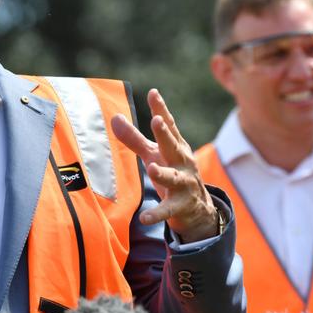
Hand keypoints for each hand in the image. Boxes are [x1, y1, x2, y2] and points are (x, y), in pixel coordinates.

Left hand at [111, 89, 217, 241]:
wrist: (198, 208)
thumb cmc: (171, 172)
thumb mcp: (153, 154)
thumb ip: (134, 138)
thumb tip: (114, 117)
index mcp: (176, 147)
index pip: (169, 125)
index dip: (161, 109)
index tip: (153, 92)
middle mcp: (183, 162)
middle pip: (173, 146)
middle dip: (165, 134)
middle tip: (157, 120)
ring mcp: (184, 184)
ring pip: (173, 178)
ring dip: (163, 173)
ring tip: (151, 168)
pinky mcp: (180, 206)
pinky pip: (167, 210)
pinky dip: (156, 214)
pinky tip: (144, 219)